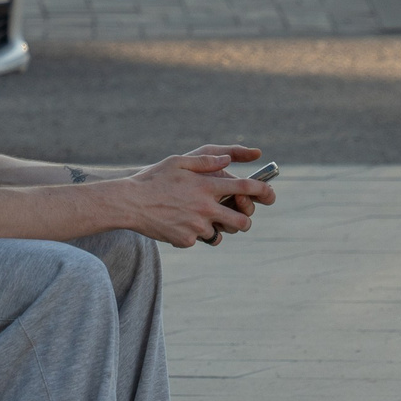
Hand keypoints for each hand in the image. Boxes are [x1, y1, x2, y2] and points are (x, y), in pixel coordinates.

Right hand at [121, 146, 275, 249]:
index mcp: (207, 185)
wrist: (129, 203)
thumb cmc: (153, 179)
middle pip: (241, 221)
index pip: (245, 188)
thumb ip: (206, 161)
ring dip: (217, 228)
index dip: (263, 191)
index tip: (270, 194)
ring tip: (201, 219)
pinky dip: (194, 234)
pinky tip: (179, 224)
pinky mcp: (186, 240)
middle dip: (244, 221)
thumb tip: (228, 161)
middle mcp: (206, 207)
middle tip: (240, 219)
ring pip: (220, 233)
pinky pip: (199, 239)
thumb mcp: (179, 162)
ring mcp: (197, 226)